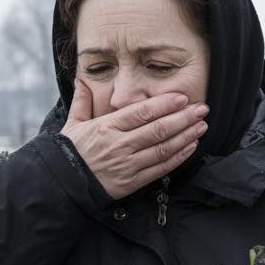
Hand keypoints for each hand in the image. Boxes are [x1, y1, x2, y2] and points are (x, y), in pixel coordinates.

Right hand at [59, 78, 208, 198]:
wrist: (62, 185)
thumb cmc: (68, 153)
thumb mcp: (72, 124)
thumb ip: (82, 101)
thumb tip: (82, 79)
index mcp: (106, 127)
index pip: (141, 113)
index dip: (164, 104)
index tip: (182, 97)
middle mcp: (119, 145)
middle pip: (158, 129)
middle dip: (184, 118)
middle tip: (202, 109)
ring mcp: (127, 165)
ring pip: (163, 148)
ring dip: (186, 136)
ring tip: (201, 126)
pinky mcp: (132, 182)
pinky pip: (160, 168)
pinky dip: (177, 157)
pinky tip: (190, 147)